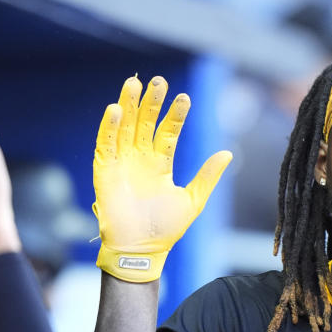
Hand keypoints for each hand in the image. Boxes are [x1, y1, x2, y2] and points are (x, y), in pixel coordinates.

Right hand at [93, 75, 231, 281]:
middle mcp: (140, 159)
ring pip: (124, 127)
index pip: (167, 132)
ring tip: (134, 84)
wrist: (142, 249)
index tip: (185, 98)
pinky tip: (116, 110)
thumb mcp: (192, 200)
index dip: (175, 115)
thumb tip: (228, 153)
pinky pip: (105, 144)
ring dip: (127, 106)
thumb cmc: (166, 229)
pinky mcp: (104, 171)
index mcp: (160, 164)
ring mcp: (121, 163)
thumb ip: (207, 176)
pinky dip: (109, 127)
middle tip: (159, 81)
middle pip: (144, 123)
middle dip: (151, 102)